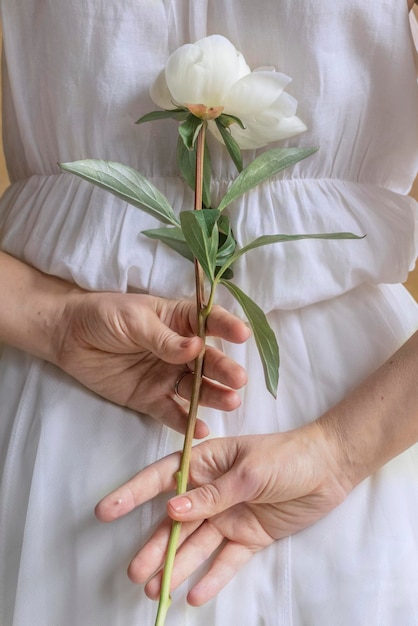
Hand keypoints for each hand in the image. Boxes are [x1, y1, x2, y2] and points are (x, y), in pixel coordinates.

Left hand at [54, 292, 249, 435]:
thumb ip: (163, 337)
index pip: (210, 322)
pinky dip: (186, 420)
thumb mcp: (134, 319)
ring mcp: (167, 376)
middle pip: (208, 361)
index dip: (227, 327)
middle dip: (224, 369)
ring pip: (196, 388)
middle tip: (238, 380)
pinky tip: (199, 428)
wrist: (68, 336)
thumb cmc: (104, 316)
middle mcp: (181, 350)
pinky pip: (172, 411)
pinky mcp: (151, 398)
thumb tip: (196, 347)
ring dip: (213, 395)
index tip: (242, 335)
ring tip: (230, 402)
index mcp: (180, 321)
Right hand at [96, 424, 351, 604]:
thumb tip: (172, 511)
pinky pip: (226, 560)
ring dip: (177, 566)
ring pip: (197, 545)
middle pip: (177, 522)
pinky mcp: (249, 537)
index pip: (164, 479)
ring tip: (154, 590)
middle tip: (134, 573)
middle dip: (154, 546)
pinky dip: (212, 577)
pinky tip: (195, 595)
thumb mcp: (249, 470)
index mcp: (208, 464)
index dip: (133, 494)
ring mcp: (230, 516)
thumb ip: (213, 494)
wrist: (330, 468)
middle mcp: (213, 493)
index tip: (106, 511)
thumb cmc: (287, 456)